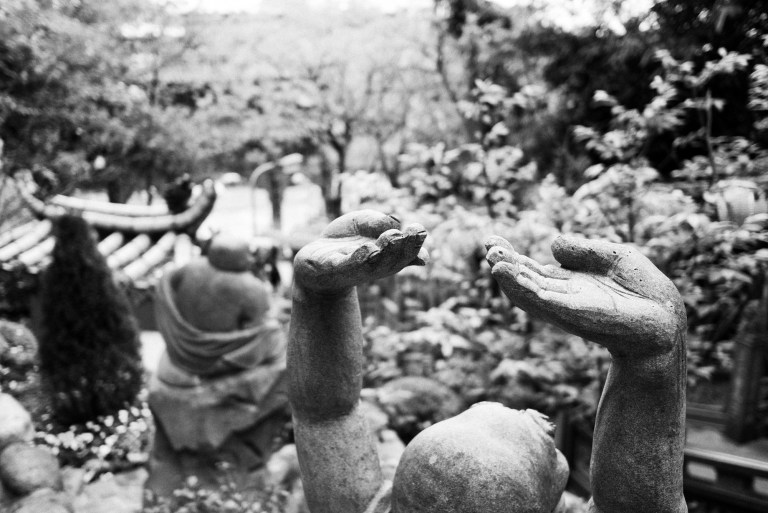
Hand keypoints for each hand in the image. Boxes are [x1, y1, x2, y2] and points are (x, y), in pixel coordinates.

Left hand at [294, 210, 427, 293]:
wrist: (313, 263)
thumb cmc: (345, 243)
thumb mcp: (364, 223)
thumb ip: (381, 223)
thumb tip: (400, 226)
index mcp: (386, 258)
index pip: (404, 253)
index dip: (413, 244)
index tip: (420, 230)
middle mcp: (373, 267)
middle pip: (390, 260)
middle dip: (401, 246)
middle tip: (411, 231)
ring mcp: (351, 270)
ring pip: (371, 264)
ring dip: (384, 252)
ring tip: (392, 237)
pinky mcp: (330, 269)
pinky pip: (345, 265)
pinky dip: (357, 259)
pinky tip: (368, 249)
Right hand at [485, 235, 684, 356]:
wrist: (667, 321)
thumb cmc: (646, 292)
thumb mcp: (615, 256)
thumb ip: (584, 249)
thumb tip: (551, 243)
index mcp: (568, 283)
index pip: (531, 270)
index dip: (511, 256)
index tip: (492, 240)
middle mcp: (561, 297)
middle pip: (524, 280)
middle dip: (505, 264)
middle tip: (488, 246)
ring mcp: (565, 307)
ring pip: (528, 292)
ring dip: (509, 278)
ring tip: (493, 260)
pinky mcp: (572, 314)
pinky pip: (541, 300)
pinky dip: (522, 289)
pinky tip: (508, 275)